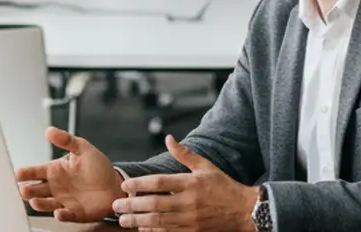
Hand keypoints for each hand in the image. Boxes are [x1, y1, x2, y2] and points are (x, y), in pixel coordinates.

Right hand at [15, 127, 125, 222]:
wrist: (116, 185)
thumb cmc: (98, 167)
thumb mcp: (83, 148)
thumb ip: (66, 140)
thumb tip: (49, 130)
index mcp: (56, 171)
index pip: (36, 171)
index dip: (26, 173)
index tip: (18, 174)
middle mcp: (56, 187)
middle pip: (37, 190)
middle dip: (28, 190)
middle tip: (23, 190)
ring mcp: (64, 200)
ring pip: (46, 204)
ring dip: (39, 204)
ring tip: (35, 201)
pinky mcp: (75, 213)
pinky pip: (66, 215)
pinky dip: (61, 215)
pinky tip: (58, 212)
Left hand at [113, 135, 258, 230]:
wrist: (244, 211)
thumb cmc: (224, 187)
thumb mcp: (206, 166)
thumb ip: (184, 154)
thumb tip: (168, 138)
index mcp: (190, 183)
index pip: (159, 183)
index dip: (140, 184)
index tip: (125, 185)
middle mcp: (189, 202)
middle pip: (155, 204)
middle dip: (133, 205)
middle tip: (116, 205)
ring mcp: (190, 219)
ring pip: (159, 221)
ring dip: (138, 221)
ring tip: (123, 220)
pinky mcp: (193, 231)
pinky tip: (142, 230)